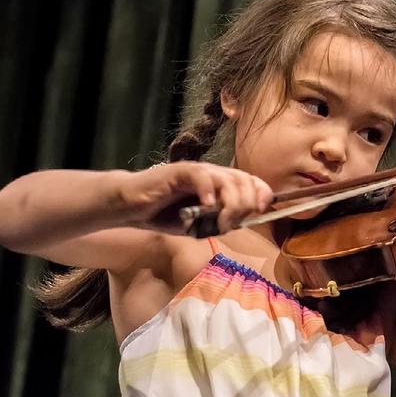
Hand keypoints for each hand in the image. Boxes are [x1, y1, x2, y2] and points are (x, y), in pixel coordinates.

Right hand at [118, 162, 272, 234]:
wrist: (131, 207)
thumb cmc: (164, 214)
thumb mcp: (198, 224)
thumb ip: (219, 223)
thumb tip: (241, 224)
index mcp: (220, 184)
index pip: (251, 181)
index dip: (262, 193)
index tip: (261, 211)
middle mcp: (213, 174)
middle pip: (244, 180)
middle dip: (246, 203)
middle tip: (232, 223)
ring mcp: (197, 171)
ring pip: (227, 179)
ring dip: (231, 203)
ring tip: (222, 221)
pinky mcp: (179, 172)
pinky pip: (201, 176)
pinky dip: (209, 191)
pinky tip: (206, 206)